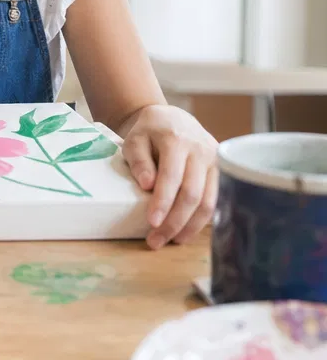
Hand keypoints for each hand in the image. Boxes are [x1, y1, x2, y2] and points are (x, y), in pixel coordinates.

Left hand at [119, 104, 218, 248]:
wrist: (173, 119)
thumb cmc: (149, 132)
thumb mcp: (135, 139)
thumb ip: (139, 160)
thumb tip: (147, 185)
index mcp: (177, 140)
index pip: (172, 177)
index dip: (163, 202)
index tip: (152, 223)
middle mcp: (202, 151)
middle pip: (193, 194)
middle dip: (175, 221)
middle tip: (156, 241)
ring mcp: (217, 162)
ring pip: (209, 202)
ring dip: (191, 227)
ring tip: (172, 240)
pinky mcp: (224, 172)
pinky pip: (217, 201)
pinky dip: (203, 220)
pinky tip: (189, 231)